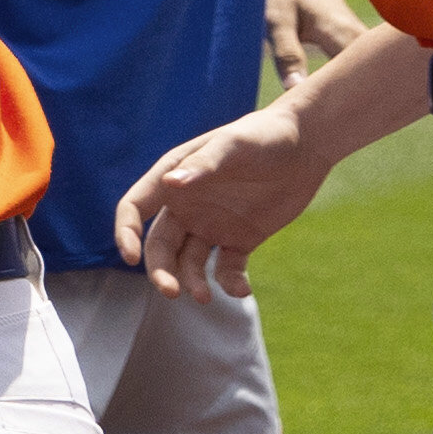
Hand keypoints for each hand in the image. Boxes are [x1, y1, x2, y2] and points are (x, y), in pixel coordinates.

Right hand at [113, 110, 322, 299]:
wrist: (306, 146)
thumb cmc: (264, 136)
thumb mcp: (233, 145)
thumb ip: (204, 165)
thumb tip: (171, 184)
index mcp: (173, 180)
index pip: (136, 208)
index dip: (126, 232)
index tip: (130, 256)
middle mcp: (186, 206)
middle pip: (160, 246)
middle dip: (160, 271)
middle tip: (172, 292)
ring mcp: (211, 225)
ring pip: (188, 263)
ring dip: (191, 281)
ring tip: (205, 297)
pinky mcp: (239, 240)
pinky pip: (226, 268)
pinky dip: (229, 283)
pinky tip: (240, 290)